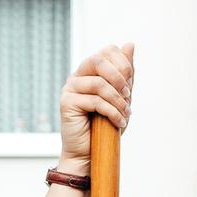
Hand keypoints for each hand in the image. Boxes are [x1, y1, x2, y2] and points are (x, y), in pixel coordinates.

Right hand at [55, 43, 133, 170]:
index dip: (123, 64)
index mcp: (90, 71)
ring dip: (118, 100)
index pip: (106, 51)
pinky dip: (112, 112)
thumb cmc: (105, 125)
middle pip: (98, 60)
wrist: (89, 153)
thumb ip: (125, 73)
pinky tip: (119, 122)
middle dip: (118, 77)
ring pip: (98, 83)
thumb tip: (130, 44)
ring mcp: (69, 88)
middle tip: (128, 95)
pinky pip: (94, 101)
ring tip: (126, 114)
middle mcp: (77, 76)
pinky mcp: (66, 103)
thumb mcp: (121, 97)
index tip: (130, 85)